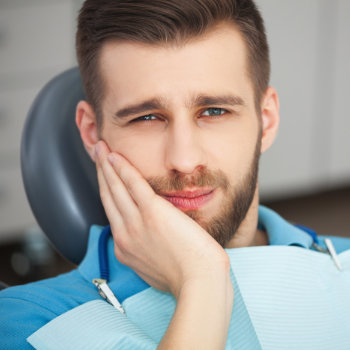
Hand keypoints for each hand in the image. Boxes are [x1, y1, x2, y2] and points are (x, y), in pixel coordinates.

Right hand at [94, 140, 229, 297]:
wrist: (200, 281)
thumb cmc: (186, 276)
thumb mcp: (156, 266)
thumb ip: (148, 250)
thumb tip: (151, 239)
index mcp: (126, 248)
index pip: (113, 212)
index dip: (108, 191)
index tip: (106, 177)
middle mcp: (125, 234)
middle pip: (109, 197)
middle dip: (101, 172)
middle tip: (97, 153)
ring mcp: (136, 223)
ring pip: (116, 187)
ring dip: (107, 165)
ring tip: (101, 147)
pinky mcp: (152, 212)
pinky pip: (132, 184)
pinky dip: (122, 168)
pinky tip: (115, 155)